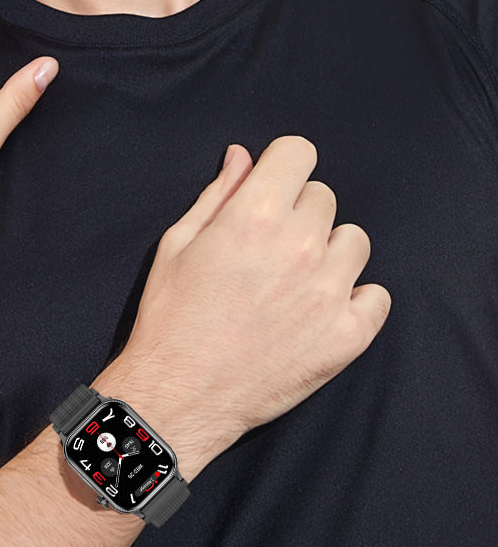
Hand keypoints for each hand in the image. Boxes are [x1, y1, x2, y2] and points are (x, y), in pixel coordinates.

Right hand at [101, 137, 390, 473]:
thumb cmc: (171, 317)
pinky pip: (376, 296)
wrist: (180, 394)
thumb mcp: (177, 244)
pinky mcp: (348, 336)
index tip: (272, 187)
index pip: (298, 152)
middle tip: (268, 249)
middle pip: (324, 197)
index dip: (282, 166)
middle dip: (297, 213)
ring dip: (328, 253)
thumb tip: (243, 157)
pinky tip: (317, 313)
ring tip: (295, 282)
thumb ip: (218, 195)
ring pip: (354, 241)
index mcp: (252, 217)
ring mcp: (329, 293)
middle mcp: (298, 247)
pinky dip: (354, 300)